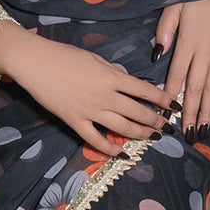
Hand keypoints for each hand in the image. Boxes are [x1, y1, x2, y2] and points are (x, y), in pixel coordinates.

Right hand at [0, 19, 172, 153]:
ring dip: (141, 134)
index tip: (174, 106)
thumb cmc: (64, 56)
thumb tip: (127, 82)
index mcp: (112, 77)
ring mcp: (91, 111)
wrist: (35, 63)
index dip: (163, 100)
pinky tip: (122, 154)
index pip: (145, 91)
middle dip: (156, 121)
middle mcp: (106, 96)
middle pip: (138, 112)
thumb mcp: (95, 58)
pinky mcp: (75, 122)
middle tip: (168, 127)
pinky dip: (111, 149)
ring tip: (153, 138)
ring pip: (123, 128)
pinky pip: (96, 140)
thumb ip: (113, 72)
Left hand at [156, 0, 209, 133]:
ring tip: (200, 130)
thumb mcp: (177, 4)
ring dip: (206, 111)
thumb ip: (165, 28)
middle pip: (196, 88)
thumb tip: (156, 53)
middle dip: (190, 113)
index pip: (177, 74)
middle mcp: (206, 53)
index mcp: (189, 41)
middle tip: (186, 134)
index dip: (170, 95)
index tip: (165, 114)